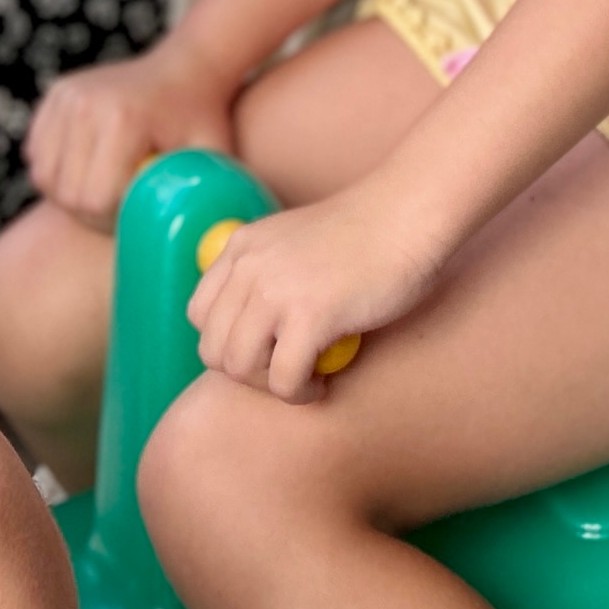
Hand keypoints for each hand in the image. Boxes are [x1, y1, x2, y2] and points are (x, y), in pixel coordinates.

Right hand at [24, 38, 241, 225]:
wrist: (185, 67)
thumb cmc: (202, 118)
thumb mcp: (214, 156)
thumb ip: (211, 200)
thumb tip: (211, 249)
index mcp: (122, 119)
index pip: (94, 200)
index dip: (113, 220)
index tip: (136, 211)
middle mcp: (86, 104)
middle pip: (65, 193)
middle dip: (90, 212)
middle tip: (120, 206)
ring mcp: (66, 96)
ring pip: (43, 176)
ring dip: (70, 193)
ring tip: (103, 188)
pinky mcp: (55, 95)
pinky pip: (36, 155)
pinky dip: (56, 170)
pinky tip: (87, 168)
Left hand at [186, 186, 447, 401]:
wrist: (409, 215)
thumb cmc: (367, 234)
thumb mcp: (294, 242)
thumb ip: (267, 272)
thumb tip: (255, 328)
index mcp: (241, 247)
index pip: (200, 314)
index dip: (228, 341)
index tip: (265, 347)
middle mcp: (248, 267)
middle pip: (212, 349)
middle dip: (246, 372)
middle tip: (285, 369)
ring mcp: (275, 291)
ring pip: (239, 369)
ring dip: (269, 386)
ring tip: (304, 378)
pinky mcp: (310, 316)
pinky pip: (283, 381)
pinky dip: (299, 393)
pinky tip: (323, 383)